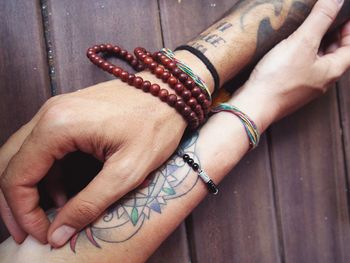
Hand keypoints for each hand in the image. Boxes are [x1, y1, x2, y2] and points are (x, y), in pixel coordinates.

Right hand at [0, 76, 186, 246]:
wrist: (171, 92)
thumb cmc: (156, 125)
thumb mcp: (127, 171)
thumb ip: (89, 204)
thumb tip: (58, 233)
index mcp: (58, 126)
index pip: (17, 176)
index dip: (23, 213)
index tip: (41, 235)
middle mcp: (49, 114)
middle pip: (11, 164)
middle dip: (16, 202)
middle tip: (33, 231)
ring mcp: (57, 111)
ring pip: (25, 156)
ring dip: (30, 189)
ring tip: (52, 216)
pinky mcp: (68, 114)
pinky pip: (44, 147)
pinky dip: (47, 174)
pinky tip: (65, 192)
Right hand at [232, 0, 349, 131]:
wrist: (254, 105)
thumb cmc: (279, 78)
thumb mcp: (302, 42)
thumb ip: (321, 18)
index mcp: (331, 71)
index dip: (349, 30)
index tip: (342, 15)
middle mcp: (321, 81)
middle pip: (334, 55)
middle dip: (332, 35)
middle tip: (324, 18)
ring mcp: (304, 87)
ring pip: (316, 62)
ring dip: (315, 45)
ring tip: (305, 29)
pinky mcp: (287, 89)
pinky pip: (300, 69)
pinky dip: (299, 55)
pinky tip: (287, 48)